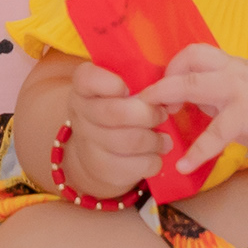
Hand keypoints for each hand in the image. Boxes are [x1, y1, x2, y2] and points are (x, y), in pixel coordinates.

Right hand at [59, 67, 167, 200]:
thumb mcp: (119, 90)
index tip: (127, 88)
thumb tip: (166, 94)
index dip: (110, 83)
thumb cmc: (116, 110)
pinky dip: (154, 159)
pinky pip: (139, 165)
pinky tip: (154, 154)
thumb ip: (138, 83)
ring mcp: (88, 144)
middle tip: (162, 114)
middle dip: (148, 114)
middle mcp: (80, 114)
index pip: (88, 78)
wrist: (95, 152)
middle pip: (116, 112)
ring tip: (163, 139)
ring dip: (155, 140)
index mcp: (84, 87)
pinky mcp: (103, 169)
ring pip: (132, 141)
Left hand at [145, 43, 247, 182]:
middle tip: (146, 106)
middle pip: (188, 61)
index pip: (193, 52)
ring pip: (193, 85)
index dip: (172, 68)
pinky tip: (184, 165)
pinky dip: (197, 151)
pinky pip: (215, 132)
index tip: (162, 93)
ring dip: (166, 99)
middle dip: (160, 82)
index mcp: (230, 64)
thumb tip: (180, 96)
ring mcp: (240, 90)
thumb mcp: (239, 92)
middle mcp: (233, 70)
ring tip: (153, 125)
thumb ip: (212, 91)